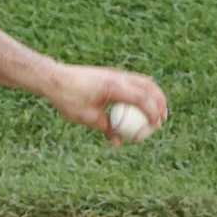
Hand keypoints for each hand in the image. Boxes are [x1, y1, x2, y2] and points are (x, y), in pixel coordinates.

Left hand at [46, 63, 168, 146]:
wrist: (54, 79)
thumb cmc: (68, 98)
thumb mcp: (87, 117)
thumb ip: (106, 128)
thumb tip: (118, 143)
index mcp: (114, 86)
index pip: (142, 98)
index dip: (152, 112)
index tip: (156, 125)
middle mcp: (118, 76)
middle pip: (149, 86)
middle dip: (159, 102)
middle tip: (162, 119)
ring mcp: (115, 73)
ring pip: (143, 81)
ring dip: (153, 96)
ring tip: (156, 111)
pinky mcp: (110, 74)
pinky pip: (133, 81)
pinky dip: (141, 92)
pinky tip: (140, 103)